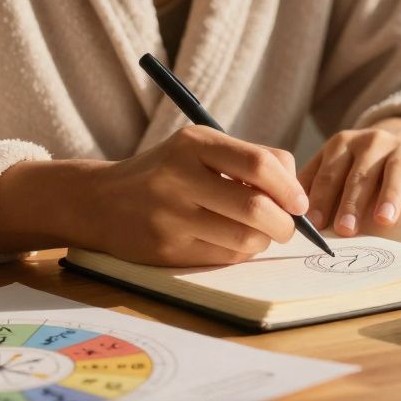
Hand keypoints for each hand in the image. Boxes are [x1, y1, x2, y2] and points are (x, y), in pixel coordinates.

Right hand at [84, 126, 309, 264]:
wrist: (100, 201)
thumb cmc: (165, 173)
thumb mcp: (198, 149)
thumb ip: (247, 161)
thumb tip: (298, 192)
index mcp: (194, 143)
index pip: (260, 164)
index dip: (290, 187)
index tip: (299, 202)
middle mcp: (180, 177)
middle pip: (256, 207)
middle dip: (285, 223)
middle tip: (287, 226)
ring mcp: (171, 216)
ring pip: (244, 238)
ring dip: (263, 241)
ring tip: (257, 233)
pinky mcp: (166, 249)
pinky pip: (223, 257)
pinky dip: (239, 252)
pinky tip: (230, 241)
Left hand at [298, 117, 400, 235]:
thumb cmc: (362, 163)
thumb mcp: (335, 165)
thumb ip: (314, 185)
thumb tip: (291, 218)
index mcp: (342, 144)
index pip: (329, 174)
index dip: (320, 197)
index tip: (314, 223)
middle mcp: (371, 141)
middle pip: (360, 174)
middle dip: (351, 202)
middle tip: (345, 229)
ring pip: (395, 170)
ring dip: (389, 195)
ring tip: (384, 220)